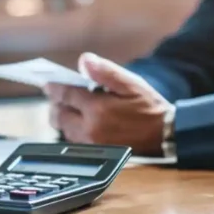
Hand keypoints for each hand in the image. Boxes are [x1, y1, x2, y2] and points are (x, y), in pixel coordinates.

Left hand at [44, 53, 171, 155]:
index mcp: (98, 109)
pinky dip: (73, 130)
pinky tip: (82, 121)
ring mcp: (92, 144)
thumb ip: (105, 72)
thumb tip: (83, 60)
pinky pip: (74, 140)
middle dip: (57, 104)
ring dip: (64, 118)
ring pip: (64, 130)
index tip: (47, 83)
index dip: (54, 87)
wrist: (166, 136)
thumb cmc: (150, 108)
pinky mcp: (96, 153)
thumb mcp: (131, 84)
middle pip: (58, 116)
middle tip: (60, 95)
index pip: (65, 95)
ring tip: (72, 107)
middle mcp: (90, 129)